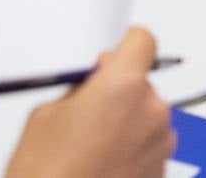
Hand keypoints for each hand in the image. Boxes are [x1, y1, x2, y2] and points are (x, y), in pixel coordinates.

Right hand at [5, 27, 174, 177]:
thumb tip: (95, 80)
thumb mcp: (45, 115)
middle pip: (143, 83)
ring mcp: (161, 142)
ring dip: (126, 124)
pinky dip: (131, 150)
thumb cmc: (43, 175)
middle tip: (86, 114)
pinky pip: (149, 145)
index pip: (142, 41)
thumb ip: (80, 89)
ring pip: (146, 116)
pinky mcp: (162, 169)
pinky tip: (101, 167)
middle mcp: (151, 110)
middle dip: (118, 93)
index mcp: (122, 87)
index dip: (125, 45)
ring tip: (90, 149)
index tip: (113, 52)